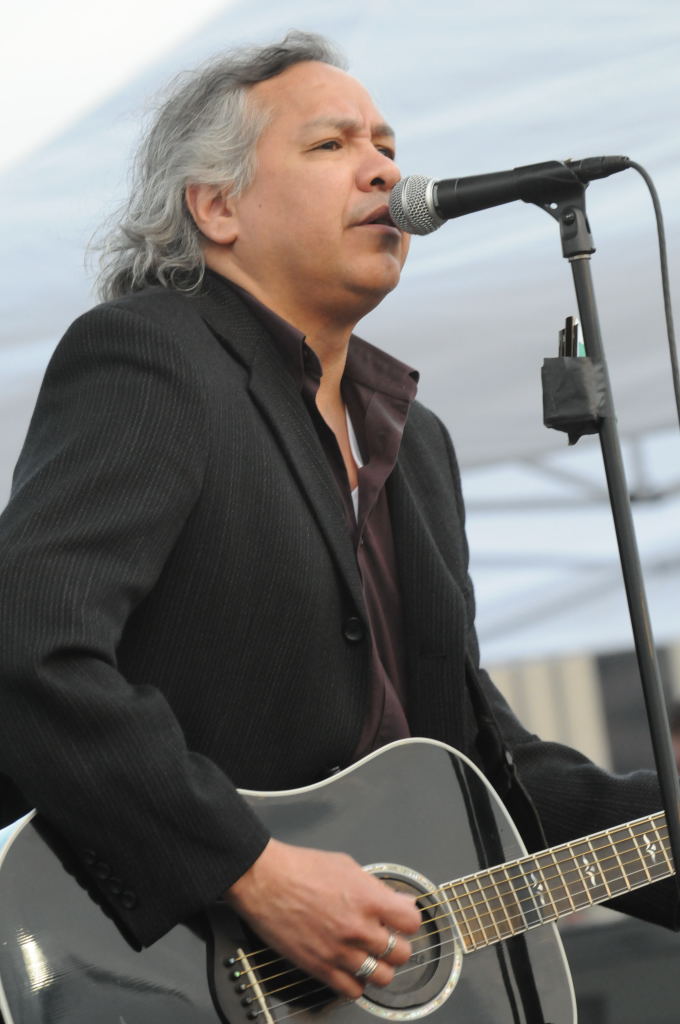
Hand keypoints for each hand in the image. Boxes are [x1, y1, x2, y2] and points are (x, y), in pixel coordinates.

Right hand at [224, 838, 420, 998]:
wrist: (264, 880)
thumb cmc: (301, 867)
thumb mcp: (347, 865)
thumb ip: (375, 887)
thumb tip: (396, 901)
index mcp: (368, 899)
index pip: (412, 922)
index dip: (408, 920)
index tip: (401, 919)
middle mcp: (359, 928)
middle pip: (401, 953)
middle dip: (397, 944)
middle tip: (386, 937)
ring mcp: (340, 952)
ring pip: (382, 977)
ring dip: (380, 967)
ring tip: (370, 956)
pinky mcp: (320, 968)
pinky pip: (353, 991)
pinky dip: (356, 983)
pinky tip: (351, 969)